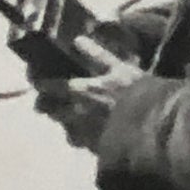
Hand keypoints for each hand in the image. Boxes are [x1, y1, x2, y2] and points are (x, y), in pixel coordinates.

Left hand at [30, 34, 146, 153]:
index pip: (50, 86)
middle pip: (50, 111)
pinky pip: (82, 143)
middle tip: (46, 102)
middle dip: (46, 105)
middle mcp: (76, 114)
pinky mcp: (95, 150)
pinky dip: (82, 137)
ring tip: (70, 119)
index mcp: (80, 91)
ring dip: (64, 123)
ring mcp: (84, 134)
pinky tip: (90, 133)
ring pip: (64, 129)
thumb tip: (78, 40)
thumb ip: (97, 55)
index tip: (36, 80)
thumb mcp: (120, 68)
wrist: (154, 128)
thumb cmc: (138, 93)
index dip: (39, 82)